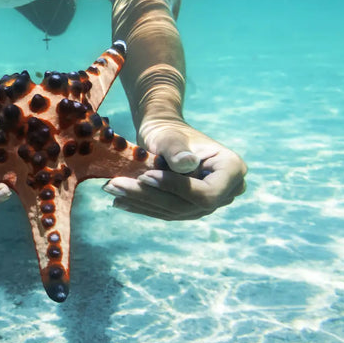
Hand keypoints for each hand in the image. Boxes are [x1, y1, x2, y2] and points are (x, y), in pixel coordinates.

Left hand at [102, 118, 246, 220]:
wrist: (164, 133)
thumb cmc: (168, 130)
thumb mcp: (170, 135)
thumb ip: (177, 149)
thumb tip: (186, 165)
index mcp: (232, 170)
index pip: (206, 192)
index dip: (176, 188)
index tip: (146, 176)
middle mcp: (227, 191)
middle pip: (187, 205)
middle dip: (149, 195)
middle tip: (114, 185)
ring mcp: (209, 203)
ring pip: (173, 211)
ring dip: (140, 202)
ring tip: (111, 190)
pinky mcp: (191, 209)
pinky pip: (166, 212)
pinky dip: (141, 206)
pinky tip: (119, 202)